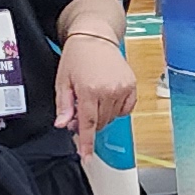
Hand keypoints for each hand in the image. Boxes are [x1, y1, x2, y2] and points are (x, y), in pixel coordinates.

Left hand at [56, 29, 135, 145]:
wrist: (95, 37)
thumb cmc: (76, 56)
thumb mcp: (62, 81)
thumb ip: (64, 106)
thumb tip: (63, 125)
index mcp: (89, 89)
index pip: (88, 124)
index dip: (87, 143)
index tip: (87, 157)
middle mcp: (109, 90)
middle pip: (100, 123)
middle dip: (89, 122)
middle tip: (80, 108)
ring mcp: (123, 88)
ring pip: (112, 118)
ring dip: (101, 115)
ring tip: (92, 98)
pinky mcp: (132, 86)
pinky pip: (125, 110)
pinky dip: (115, 109)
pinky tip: (107, 97)